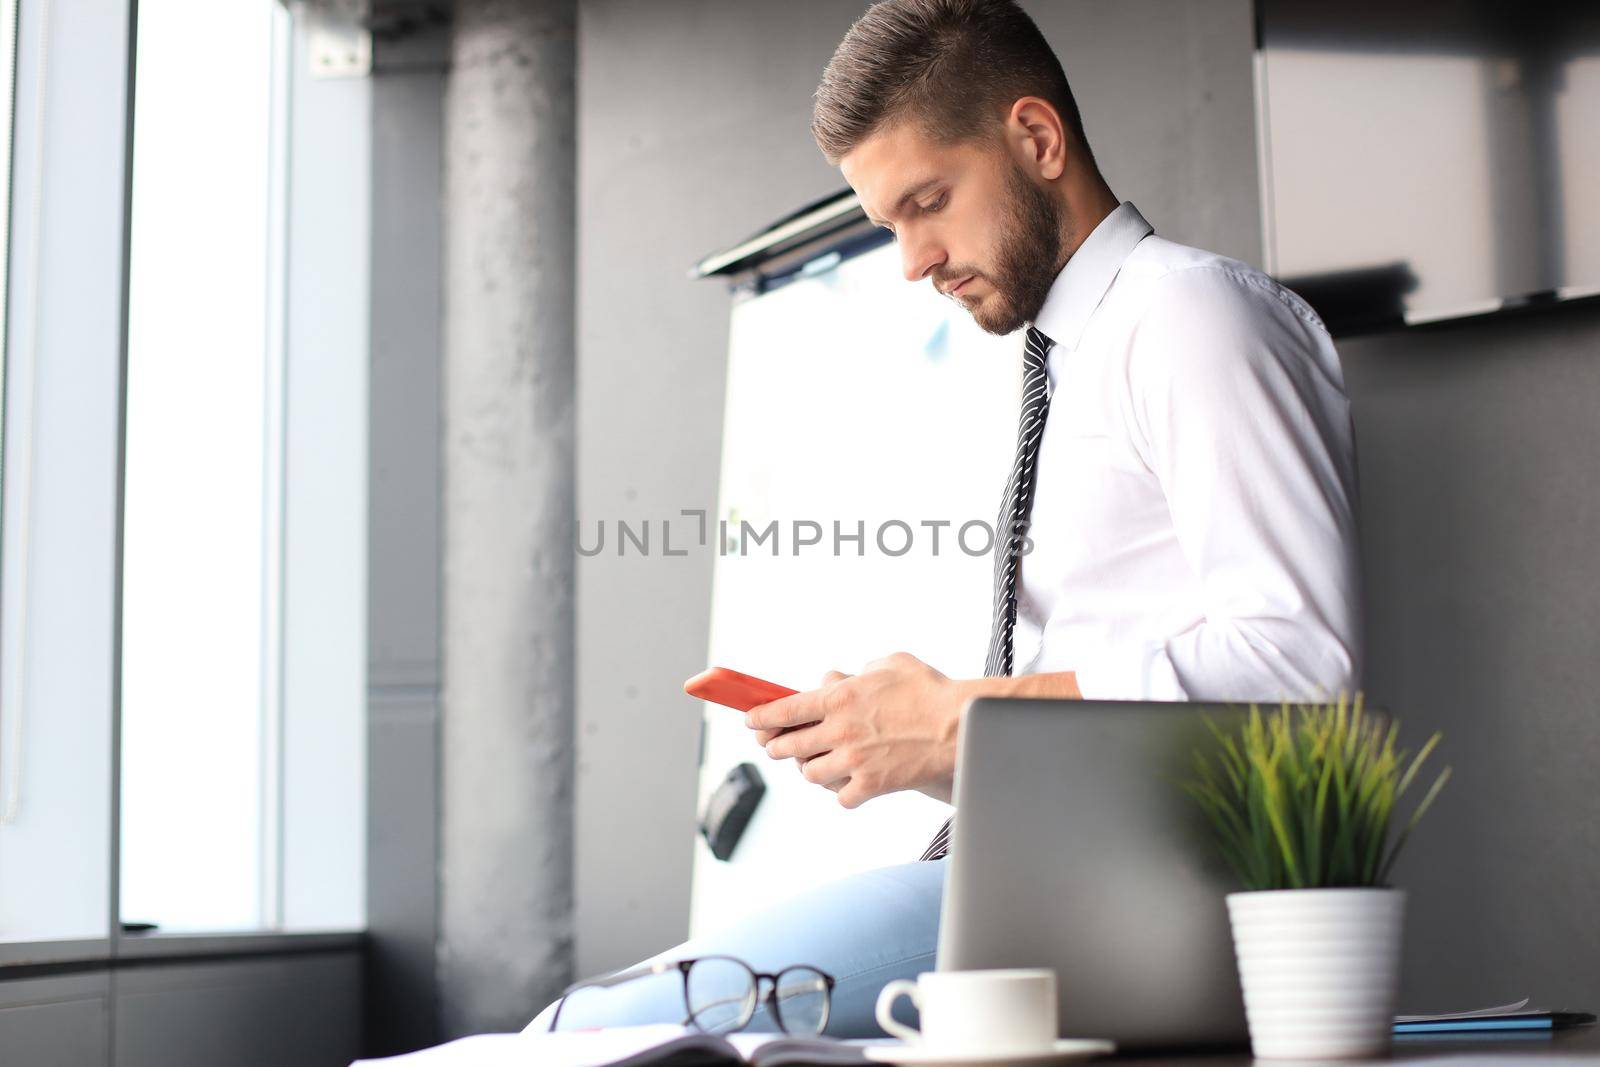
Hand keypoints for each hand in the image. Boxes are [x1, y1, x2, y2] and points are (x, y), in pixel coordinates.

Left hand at [744, 652, 962, 808]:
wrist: (960, 725)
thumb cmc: (930, 689)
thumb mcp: (890, 663)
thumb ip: (858, 672)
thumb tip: (838, 680)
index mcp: (839, 698)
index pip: (783, 711)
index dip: (761, 718)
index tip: (752, 721)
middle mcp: (839, 732)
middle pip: (788, 746)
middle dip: (777, 746)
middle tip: (777, 745)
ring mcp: (854, 762)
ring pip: (810, 774)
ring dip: (810, 768)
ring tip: (816, 763)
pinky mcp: (872, 786)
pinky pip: (842, 798)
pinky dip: (843, 793)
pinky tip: (849, 784)